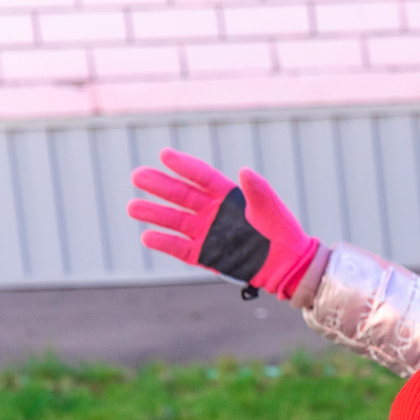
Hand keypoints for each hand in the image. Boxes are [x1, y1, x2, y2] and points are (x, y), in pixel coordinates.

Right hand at [127, 150, 320, 298]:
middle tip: (137, 175)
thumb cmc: (282, 232)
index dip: (183, 166)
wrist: (288, 265)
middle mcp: (213, 212)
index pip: (201, 177)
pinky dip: (164, 243)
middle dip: (159, 186)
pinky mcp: (206, 255)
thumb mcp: (270, 208)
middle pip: (181, 196)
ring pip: (175, 221)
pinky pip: (180, 248)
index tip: (164, 154)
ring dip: (154, 214)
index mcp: (228, 196)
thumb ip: (257, 189)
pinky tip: (147, 237)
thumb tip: (244, 170)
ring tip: (132, 207)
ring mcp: (207, 233)